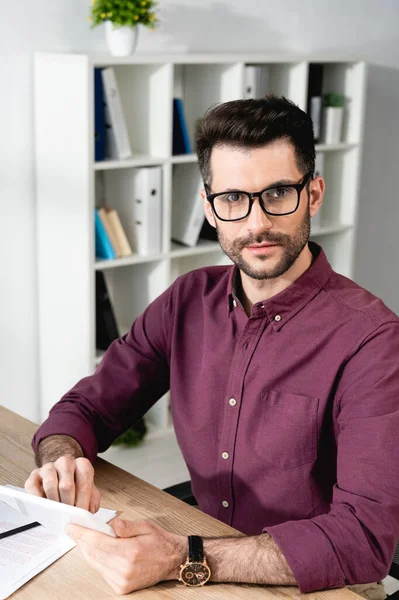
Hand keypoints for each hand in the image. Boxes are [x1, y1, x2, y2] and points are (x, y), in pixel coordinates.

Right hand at [24, 456, 100, 512]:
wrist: (59, 475)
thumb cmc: (75, 485)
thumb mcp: (89, 491)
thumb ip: (92, 500)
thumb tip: (89, 511)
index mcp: (81, 464)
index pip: (84, 481)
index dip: (83, 500)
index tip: (81, 513)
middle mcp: (65, 462)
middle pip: (67, 485)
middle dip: (68, 504)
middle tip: (69, 517)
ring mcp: (49, 467)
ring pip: (50, 485)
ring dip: (54, 502)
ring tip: (57, 513)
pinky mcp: (34, 474)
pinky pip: (33, 487)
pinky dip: (38, 499)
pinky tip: (43, 506)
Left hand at [65, 518, 186, 593]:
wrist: (173, 561)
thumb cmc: (160, 542)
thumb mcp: (145, 526)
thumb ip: (126, 526)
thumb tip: (111, 524)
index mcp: (130, 552)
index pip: (98, 541)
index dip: (82, 534)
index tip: (72, 528)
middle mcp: (124, 569)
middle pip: (93, 554)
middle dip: (82, 541)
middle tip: (76, 531)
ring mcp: (121, 580)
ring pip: (95, 564)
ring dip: (88, 551)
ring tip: (86, 539)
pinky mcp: (121, 587)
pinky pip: (102, 572)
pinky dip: (97, 561)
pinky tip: (99, 551)